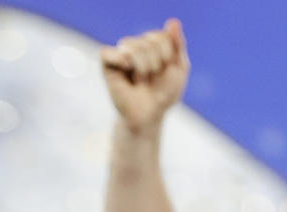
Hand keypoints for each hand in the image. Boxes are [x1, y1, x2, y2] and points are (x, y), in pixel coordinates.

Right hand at [101, 19, 188, 133]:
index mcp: (155, 43)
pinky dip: (119, 61)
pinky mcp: (107, 64)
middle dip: (155, 65)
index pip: (163, 36)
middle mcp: (138, 45)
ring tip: (140, 80)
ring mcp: (122, 53)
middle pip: (149, 42)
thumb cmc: (163, 94)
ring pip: (132, 48)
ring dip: (141, 68)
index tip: (165, 72)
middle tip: (151, 79)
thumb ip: (178, 44)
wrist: (148, 115)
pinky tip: (126, 71)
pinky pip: (108, 52)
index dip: (167, 56)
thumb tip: (172, 22)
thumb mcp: (179, 69)